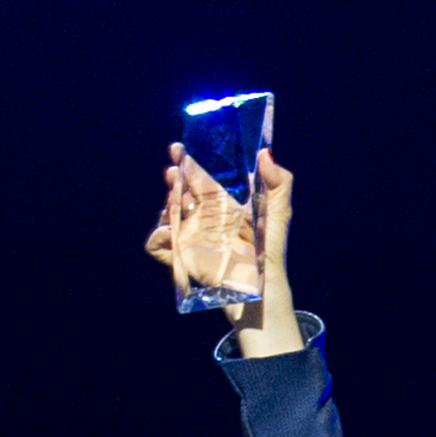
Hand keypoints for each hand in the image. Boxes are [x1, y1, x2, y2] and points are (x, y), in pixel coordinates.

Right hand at [144, 146, 301, 355]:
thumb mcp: (278, 213)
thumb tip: (264, 154)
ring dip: (166, 202)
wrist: (260, 287)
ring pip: (167, 212)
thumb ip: (279, 182)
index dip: (187, 160)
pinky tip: (167, 232)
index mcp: (220, 202)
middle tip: (173, 171)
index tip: (181, 149)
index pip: (198, 175)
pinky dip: (157, 238)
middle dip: (173, 176)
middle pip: (178, 190)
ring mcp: (190, 235)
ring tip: (175, 198)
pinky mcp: (182, 256)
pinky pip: (158, 245)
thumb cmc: (268, 251)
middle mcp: (202, 216)